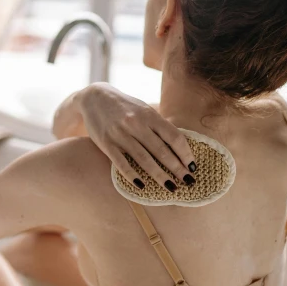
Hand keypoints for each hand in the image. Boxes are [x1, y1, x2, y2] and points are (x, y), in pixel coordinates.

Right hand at [76, 83, 195, 190]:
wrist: (94, 97)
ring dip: (159, 176)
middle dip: (177, 169)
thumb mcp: (143, 109)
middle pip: (161, 151)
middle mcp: (136, 124)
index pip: (174, 137)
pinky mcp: (106, 143)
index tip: (193, 166)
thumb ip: (158, 125)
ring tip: (171, 187)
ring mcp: (120, 134)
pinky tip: (142, 186)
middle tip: (189, 182)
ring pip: (144, 159)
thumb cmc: (124, 106)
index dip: (186, 153)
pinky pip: (121, 163)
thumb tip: (179, 146)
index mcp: (149, 115)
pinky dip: (133, 176)